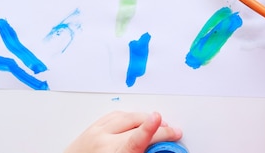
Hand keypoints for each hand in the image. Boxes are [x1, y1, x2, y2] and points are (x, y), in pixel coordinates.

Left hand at [64, 111, 182, 152]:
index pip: (134, 140)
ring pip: (126, 116)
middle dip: (158, 127)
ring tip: (157, 126)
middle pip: (136, 125)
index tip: (158, 118)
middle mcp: (103, 143)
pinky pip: (114, 115)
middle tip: (173, 132)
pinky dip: (128, 117)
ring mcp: (96, 133)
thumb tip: (155, 149)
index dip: (148, 129)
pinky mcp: (91, 128)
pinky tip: (135, 120)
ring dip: (144, 119)